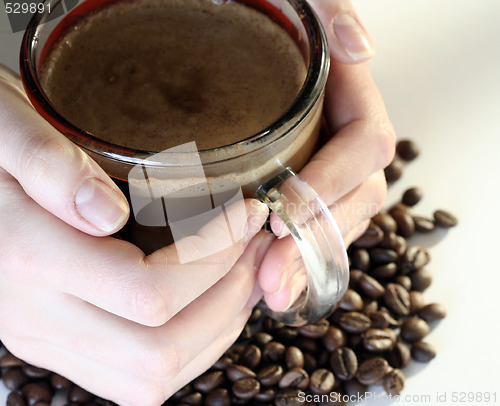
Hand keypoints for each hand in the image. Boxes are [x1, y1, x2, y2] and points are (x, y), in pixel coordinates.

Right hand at [0, 64, 270, 404]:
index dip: (214, 257)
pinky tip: (208, 298)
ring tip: (241, 270)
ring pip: (151, 379)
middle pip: (159, 352)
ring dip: (215, 327)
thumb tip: (106, 212)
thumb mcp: (5, 126)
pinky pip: (135, 379)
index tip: (245, 212)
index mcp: (26, 258)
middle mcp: (35, 316)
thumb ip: (46, 165)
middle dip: (227, 298)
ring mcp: (46, 339)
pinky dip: (190, 346)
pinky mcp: (58, 343)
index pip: (149, 291)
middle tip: (253, 244)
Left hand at [258, 0, 395, 310]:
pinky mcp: (295, 187)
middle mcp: (339, 138)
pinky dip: (291, 257)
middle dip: (314, 241)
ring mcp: (320, 166)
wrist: (211, 26)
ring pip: (333, 222)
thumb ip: (330, 13)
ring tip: (267, 293)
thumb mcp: (295, 0)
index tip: (279, 214)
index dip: (329, 185)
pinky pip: (310, 227)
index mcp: (349, 99)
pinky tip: (264, 284)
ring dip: (304, 262)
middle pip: (352, 198)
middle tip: (270, 280)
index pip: (363, 146)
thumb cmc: (252, 15)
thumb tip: (361, 49)